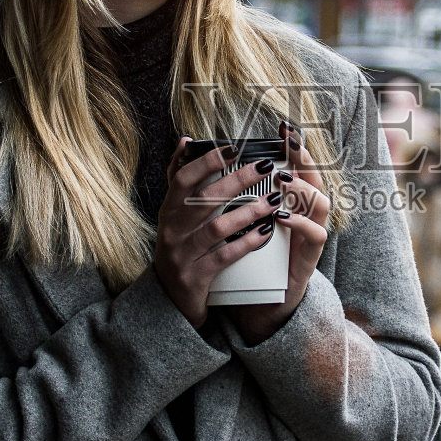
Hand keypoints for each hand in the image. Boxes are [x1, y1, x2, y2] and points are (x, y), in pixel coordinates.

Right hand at [153, 138, 281, 327]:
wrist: (170, 300)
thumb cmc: (180, 248)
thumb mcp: (174, 215)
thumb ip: (180, 179)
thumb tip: (186, 140)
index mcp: (168, 211)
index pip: (183, 179)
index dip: (206, 162)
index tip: (232, 148)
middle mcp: (172, 230)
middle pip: (204, 199)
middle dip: (237, 180)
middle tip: (265, 167)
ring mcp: (182, 254)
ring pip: (217, 227)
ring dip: (247, 211)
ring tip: (273, 200)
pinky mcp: (195, 276)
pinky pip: (224, 256)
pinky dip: (246, 243)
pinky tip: (265, 232)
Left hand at [229, 121, 330, 345]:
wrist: (259, 300)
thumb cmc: (247, 255)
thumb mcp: (235, 220)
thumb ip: (228, 194)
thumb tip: (203, 163)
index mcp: (290, 202)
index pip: (297, 167)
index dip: (294, 146)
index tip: (283, 127)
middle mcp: (306, 214)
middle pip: (316, 177)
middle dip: (304, 157)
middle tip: (290, 141)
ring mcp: (311, 234)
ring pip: (321, 203)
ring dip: (302, 188)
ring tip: (282, 179)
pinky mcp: (309, 257)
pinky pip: (315, 235)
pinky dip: (299, 223)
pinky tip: (280, 216)